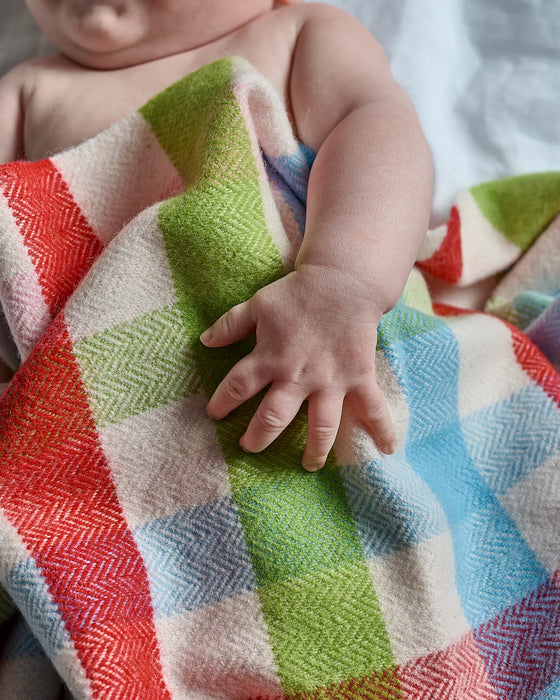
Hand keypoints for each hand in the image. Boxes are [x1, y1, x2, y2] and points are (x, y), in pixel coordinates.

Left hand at [200, 264, 396, 469]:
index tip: (215, 414)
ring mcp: (331, 381)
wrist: (343, 281)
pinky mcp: (358, 378)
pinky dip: (382, 430)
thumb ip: (230, 325)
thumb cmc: (298, 293)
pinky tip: (387, 450)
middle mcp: (298, 376)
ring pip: (320, 426)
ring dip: (315, 450)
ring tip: (308, 465)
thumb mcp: (258, 304)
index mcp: (270, 357)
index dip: (222, 403)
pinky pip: (372, 409)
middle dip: (258, 437)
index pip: (238, 387)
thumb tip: (204, 341)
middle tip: (250, 447)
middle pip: (273, 417)